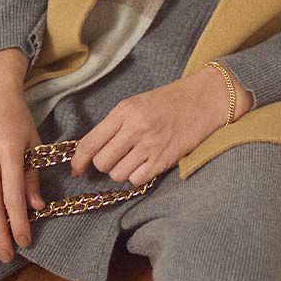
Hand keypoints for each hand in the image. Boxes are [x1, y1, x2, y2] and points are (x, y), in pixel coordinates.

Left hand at [67, 66, 250, 184]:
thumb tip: (90, 150)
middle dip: (104, 165)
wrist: (203, 100)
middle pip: (102, 163)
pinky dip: (137, 177)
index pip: (90, 143)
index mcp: (123, 112)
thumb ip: (113, 125)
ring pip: (118, 174)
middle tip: (116, 158)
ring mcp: (150, 145)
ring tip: (134, 159)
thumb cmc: (167, 103)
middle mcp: (134, 128)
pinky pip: (136, 180)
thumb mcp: (135, 105)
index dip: (78, 161)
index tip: (77, 169)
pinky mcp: (164, 160)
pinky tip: (145, 165)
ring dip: (121, 171)